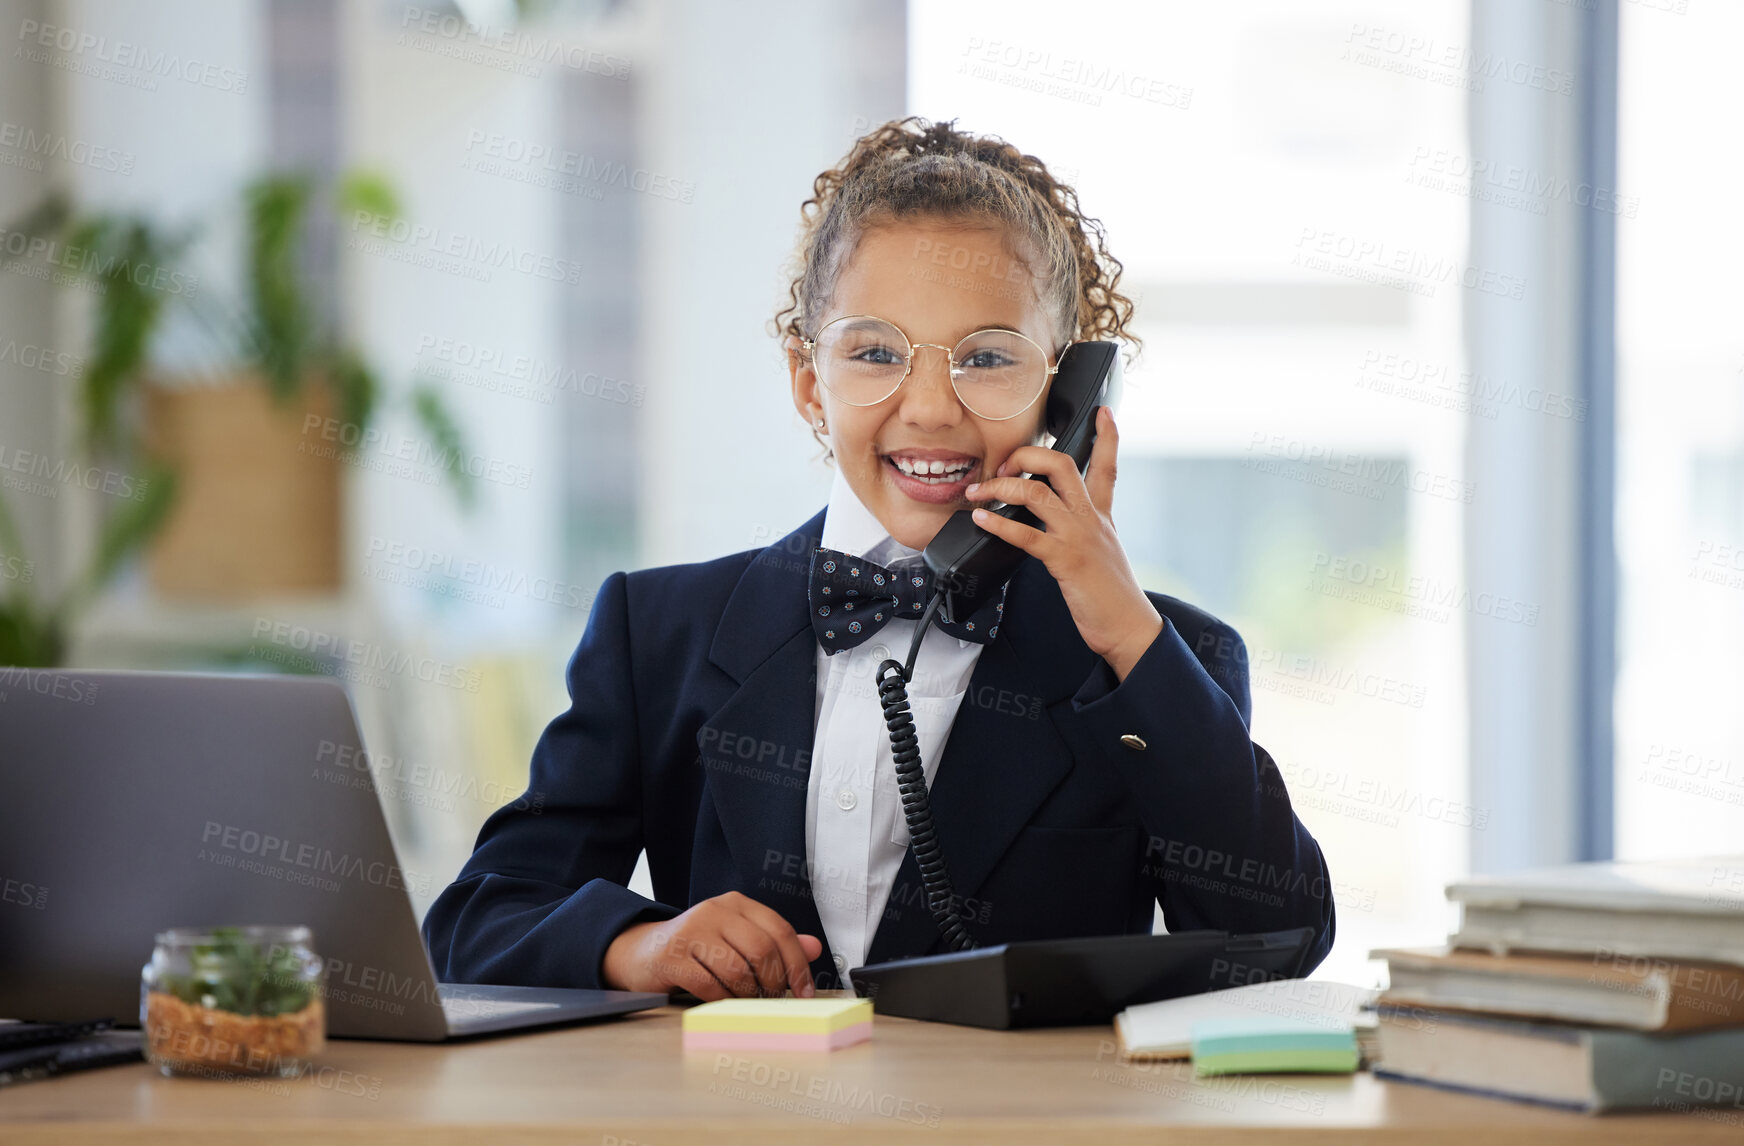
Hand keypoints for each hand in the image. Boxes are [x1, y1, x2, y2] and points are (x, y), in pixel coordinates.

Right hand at [601, 891, 823, 998]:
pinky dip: (721, 999)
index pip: (780, 930)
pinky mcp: (672, 956)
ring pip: (736, 970)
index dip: (797, 965)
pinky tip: (720, 1000)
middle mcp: (714, 911)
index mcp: (735, 904)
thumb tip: (814, 947)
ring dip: (746, 994)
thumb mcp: (736, 939)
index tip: (804, 991)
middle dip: (772, 982)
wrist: (641, 952)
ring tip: (744, 1000)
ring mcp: (691, 932)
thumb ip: (774, 942)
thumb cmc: (696, 948)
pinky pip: (709, 985)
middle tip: (771, 1000)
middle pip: (761, 950)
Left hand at [963, 406, 1162, 682]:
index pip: (1107, 466)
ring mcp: (1078, 537)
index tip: (1102, 412)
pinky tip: (982, 520)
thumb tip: (1053, 525)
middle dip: (1028, 454)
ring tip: (978, 492)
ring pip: (1038, 493)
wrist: (1129, 626)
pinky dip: (1000, 524)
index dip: (1107, 436)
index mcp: (1101, 515)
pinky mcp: (1066, 560)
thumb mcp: (1103, 553)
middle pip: (1063, 465)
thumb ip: (1082, 532)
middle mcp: (1091, 519)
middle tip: (1003, 465)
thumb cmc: (1111, 594)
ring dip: (1001, 487)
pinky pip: (1027, 535)